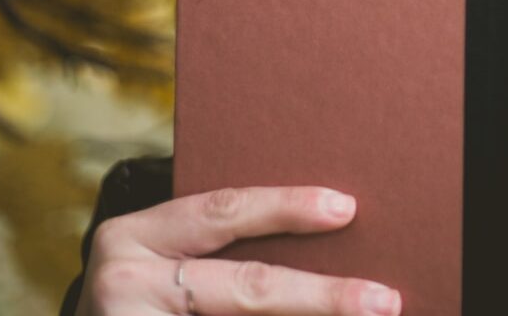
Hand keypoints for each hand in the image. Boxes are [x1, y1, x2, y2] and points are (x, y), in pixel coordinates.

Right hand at [74, 184, 401, 315]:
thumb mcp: (162, 258)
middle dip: (323, 295)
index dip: (287, 208)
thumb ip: (218, 244)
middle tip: (383, 299)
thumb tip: (329, 226)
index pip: (223, 212)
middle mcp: (125, 282)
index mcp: (133, 235)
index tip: (346, 208)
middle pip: (246, 287)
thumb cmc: (143, 298)